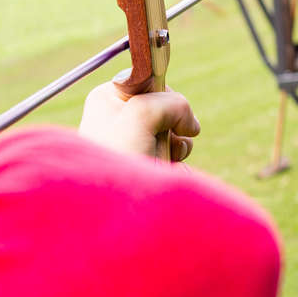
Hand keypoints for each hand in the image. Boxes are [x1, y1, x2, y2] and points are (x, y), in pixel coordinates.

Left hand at [78, 76, 200, 161]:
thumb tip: (190, 124)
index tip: (161, 110)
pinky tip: (164, 172)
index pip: (149, 80)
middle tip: (160, 139)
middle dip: (172, 124)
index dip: (163, 95)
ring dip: (177, 145)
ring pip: (174, 132)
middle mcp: (117, 119)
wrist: (113, 216)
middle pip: (166, 107)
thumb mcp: (141, 115)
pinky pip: (174, 155)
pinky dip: (176, 163)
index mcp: (107, 99)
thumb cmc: (116, 161)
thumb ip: (170, 102)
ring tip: (161, 159)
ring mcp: (132, 144)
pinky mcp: (145, 166)